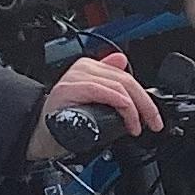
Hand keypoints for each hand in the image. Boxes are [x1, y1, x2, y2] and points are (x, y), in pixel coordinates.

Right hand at [26, 50, 161, 162]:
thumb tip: (121, 61)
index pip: (126, 76)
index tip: (154, 116)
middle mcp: (84, 68)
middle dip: (145, 104)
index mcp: (90, 67)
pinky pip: (103, 92)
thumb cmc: (65, 118)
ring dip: (134, 109)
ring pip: (118, 87)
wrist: (40, 132)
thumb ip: (107, 81)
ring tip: (137, 126)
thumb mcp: (92, 98)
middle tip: (154, 122)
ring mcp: (76, 77)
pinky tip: (127, 117)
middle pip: (126, 80)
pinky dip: (120, 104)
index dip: (144, 97)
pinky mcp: (71, 88)